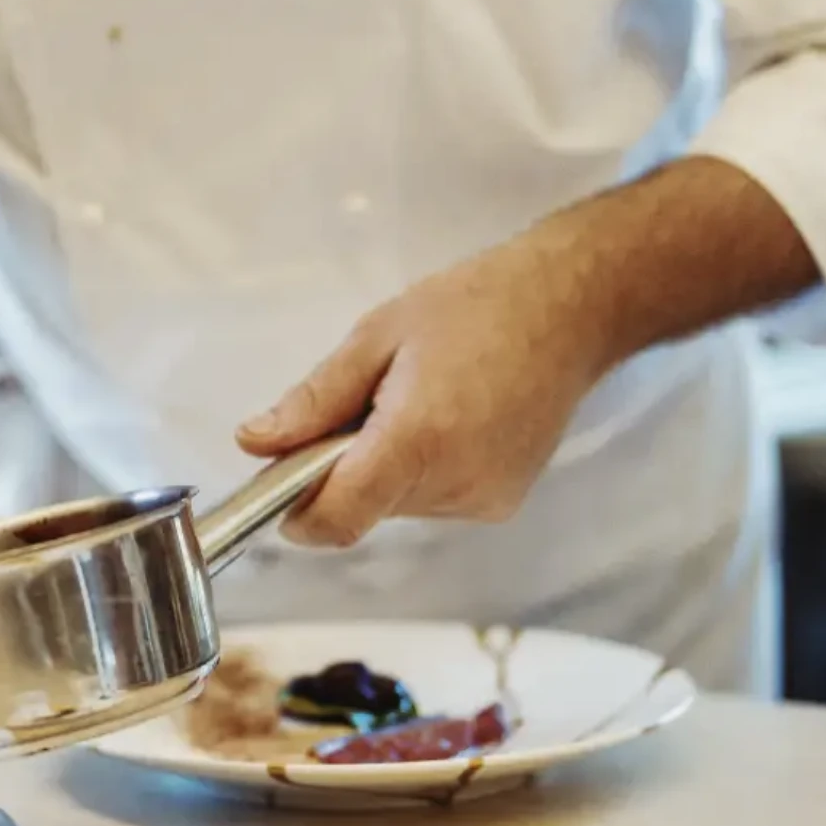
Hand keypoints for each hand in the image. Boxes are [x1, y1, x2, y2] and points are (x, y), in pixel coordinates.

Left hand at [235, 229, 609, 547]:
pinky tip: (450, 418)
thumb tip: (254, 442)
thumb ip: (314, 399)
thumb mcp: (377, 335)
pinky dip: (422, 472)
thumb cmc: (476, 306)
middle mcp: (456, 484)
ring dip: (384, 469)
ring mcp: (485, 500)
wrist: (571, 308)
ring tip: (418, 400)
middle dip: (342, 470)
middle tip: (364, 402)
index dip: (296, 512)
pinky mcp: (503, 504)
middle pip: (362, 510)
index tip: (280, 479)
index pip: (337, 518)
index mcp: (419, 439)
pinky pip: (434, 502)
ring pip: (396, 507)